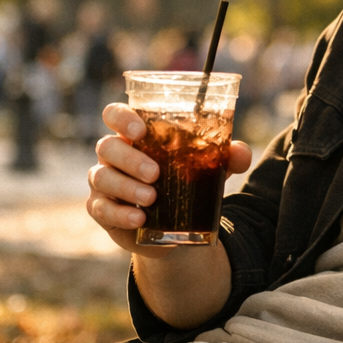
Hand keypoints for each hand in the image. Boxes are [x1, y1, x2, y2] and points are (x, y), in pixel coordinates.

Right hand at [87, 102, 252, 256]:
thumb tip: (240, 152)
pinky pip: (102, 209)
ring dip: (126, 187)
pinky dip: (120, 214)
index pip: (114, 115)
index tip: (140, 131)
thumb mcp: (208, 169)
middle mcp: (114, 155)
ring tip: (151, 198)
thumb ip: (226, 157)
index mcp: (135, 136)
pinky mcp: (103, 210)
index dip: (121, 118)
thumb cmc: (186, 182)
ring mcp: (104, 183)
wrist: (175, 227)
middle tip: (155, 173)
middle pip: (107, 146)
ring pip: (101, 177)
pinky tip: (139, 219)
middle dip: (130, 158)